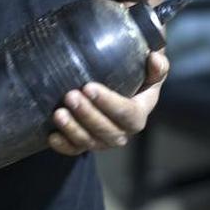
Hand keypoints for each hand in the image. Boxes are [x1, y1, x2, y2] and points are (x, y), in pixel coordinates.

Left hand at [48, 50, 168, 154]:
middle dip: (88, 115)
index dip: (110, 104)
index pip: (129, 113)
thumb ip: (156, 63)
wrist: (117, 80)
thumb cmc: (135, 68)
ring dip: (74, 130)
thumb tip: (155, 59)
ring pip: (91, 142)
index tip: (89, 87)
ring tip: (58, 114)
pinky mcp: (87, 142)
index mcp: (141, 108)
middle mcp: (125, 129)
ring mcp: (105, 138)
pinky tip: (52, 137)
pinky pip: (76, 150)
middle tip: (70, 96)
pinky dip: (64, 146)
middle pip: (109, 132)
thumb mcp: (150, 63)